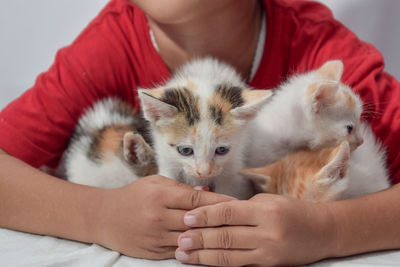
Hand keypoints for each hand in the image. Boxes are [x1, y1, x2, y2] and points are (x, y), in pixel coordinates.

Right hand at [93, 175, 234, 258]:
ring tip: (232, 235)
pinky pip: (180, 252)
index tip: (236, 202)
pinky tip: (211, 247)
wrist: (103, 217)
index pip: (196, 200)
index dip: (218, 201)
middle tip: (242, 220)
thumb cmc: (132, 195)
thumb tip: (206, 191)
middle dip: (221, 220)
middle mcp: (158, 217)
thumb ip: (180, 187)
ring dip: (213, 237)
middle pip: (197, 221)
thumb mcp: (154, 183)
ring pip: (192, 239)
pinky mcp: (153, 252)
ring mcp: (156, 237)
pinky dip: (196, 250)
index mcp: (160, 196)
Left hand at [175, 193, 334, 265]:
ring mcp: (268, 252)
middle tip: (179, 240)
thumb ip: (242, 208)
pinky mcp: (269, 265)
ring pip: (229, 255)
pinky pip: (239, 264)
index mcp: (265, 211)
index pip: (228, 213)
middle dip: (199, 239)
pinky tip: (205, 261)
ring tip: (184, 254)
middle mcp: (266, 232)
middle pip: (225, 236)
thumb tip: (212, 213)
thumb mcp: (268, 201)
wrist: (322, 231)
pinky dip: (219, 263)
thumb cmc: (293, 210)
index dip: (205, 216)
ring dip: (203, 255)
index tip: (187, 218)